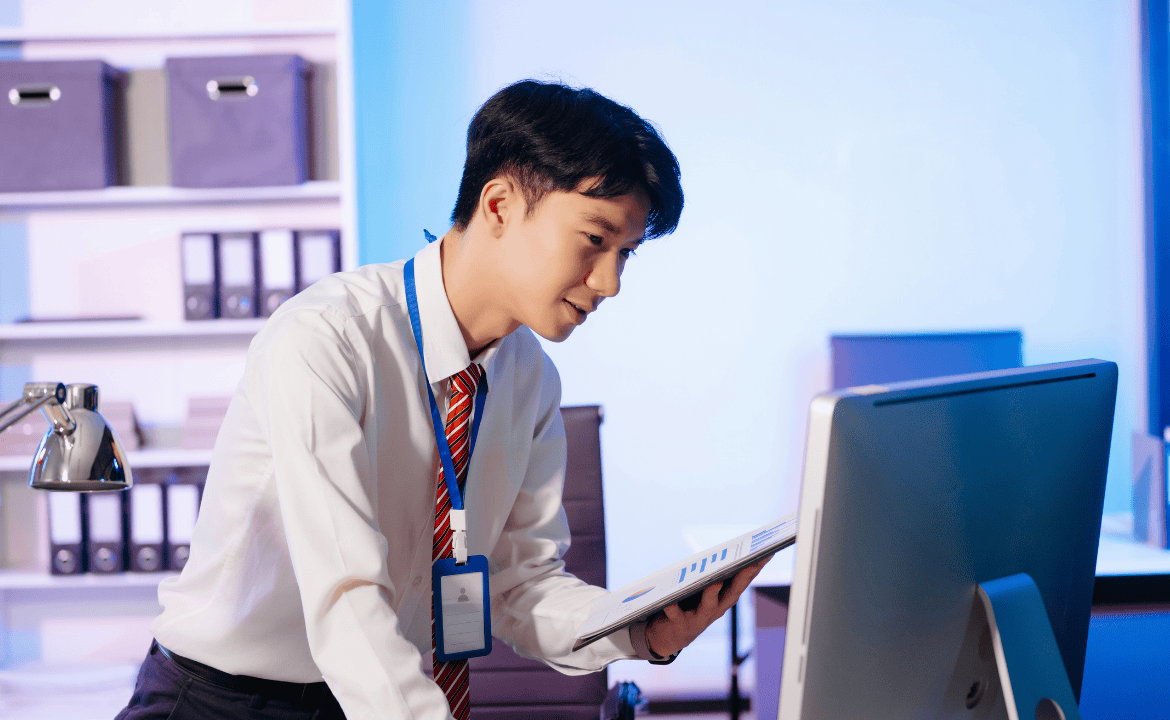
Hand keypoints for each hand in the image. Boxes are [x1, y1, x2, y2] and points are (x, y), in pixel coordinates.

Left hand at [644, 557, 769, 658]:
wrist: (672, 636)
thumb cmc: (691, 604)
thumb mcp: (706, 590)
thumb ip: (714, 574)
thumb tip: (723, 552)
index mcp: (724, 598)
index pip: (743, 582)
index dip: (756, 569)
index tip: (766, 554)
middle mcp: (716, 609)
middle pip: (732, 594)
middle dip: (742, 579)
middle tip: (749, 564)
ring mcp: (699, 618)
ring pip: (708, 606)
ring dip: (712, 594)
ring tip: (714, 582)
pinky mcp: (680, 623)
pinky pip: (676, 614)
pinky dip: (674, 607)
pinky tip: (671, 600)